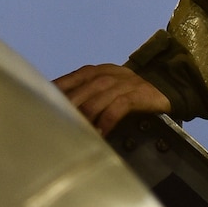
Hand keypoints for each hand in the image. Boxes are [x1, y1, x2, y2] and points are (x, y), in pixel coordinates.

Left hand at [54, 63, 170, 135]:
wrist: (165, 87)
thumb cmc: (129, 92)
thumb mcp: (105, 88)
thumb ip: (85, 94)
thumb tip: (59, 109)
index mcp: (95, 71)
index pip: (70, 79)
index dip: (56, 92)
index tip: (42, 106)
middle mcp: (106, 74)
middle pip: (81, 91)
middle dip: (68, 109)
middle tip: (56, 127)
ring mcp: (121, 83)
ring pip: (96, 99)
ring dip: (85, 118)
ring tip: (76, 134)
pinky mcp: (136, 94)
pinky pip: (117, 108)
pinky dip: (106, 122)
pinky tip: (100, 134)